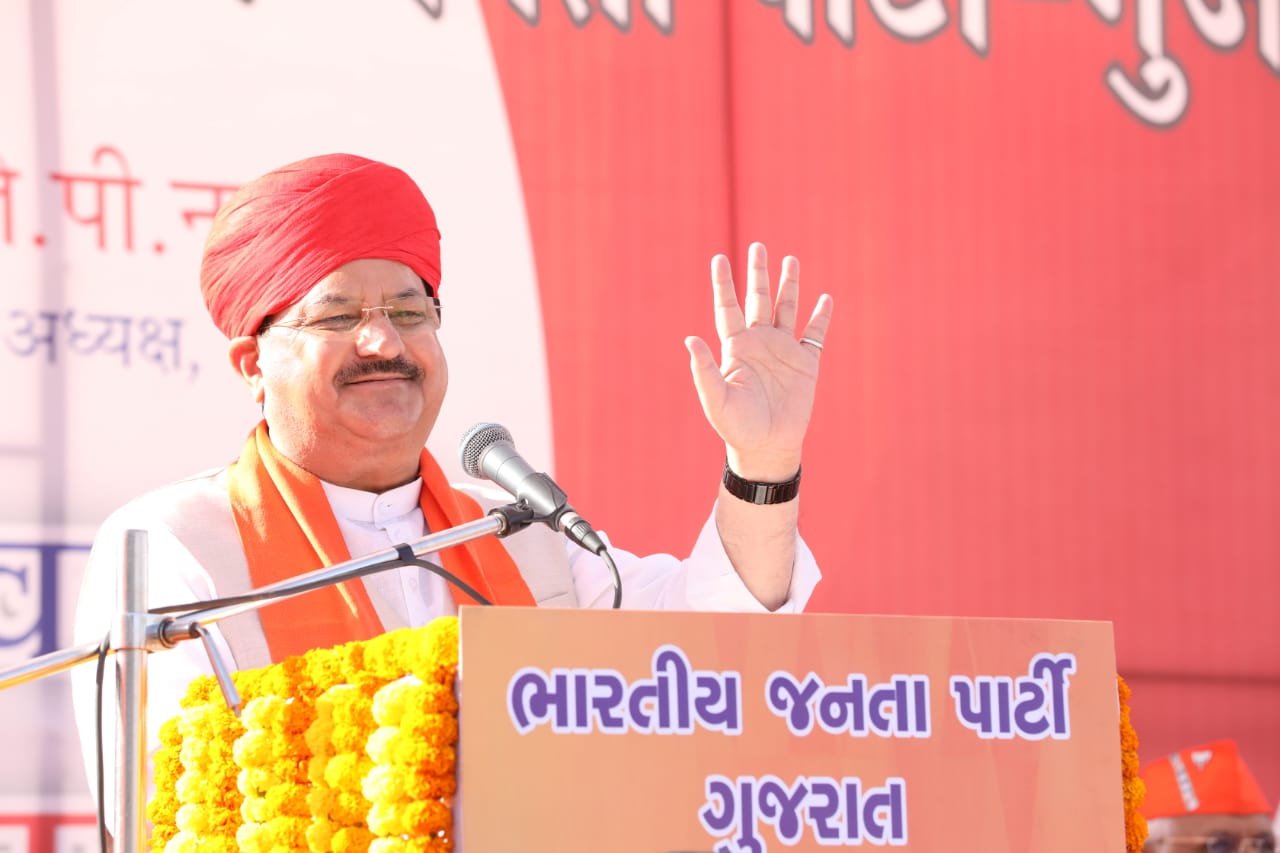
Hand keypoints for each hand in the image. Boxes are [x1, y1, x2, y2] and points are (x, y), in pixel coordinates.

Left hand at [685, 242, 833, 482]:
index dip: (723, 284)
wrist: (767, 447)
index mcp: (735, 348)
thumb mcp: (717, 399)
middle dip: (758, 274)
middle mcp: (759, 343)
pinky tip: (824, 299)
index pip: (727, 308)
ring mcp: (783, 351)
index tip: (719, 259)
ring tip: (790, 261)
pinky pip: (814, 334)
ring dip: (789, 286)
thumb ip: (704, 369)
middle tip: (759, 246)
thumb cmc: (736, 427)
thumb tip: (689, 339)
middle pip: (758, 300)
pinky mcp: (806, 363)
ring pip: (786, 310)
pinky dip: (821, 316)